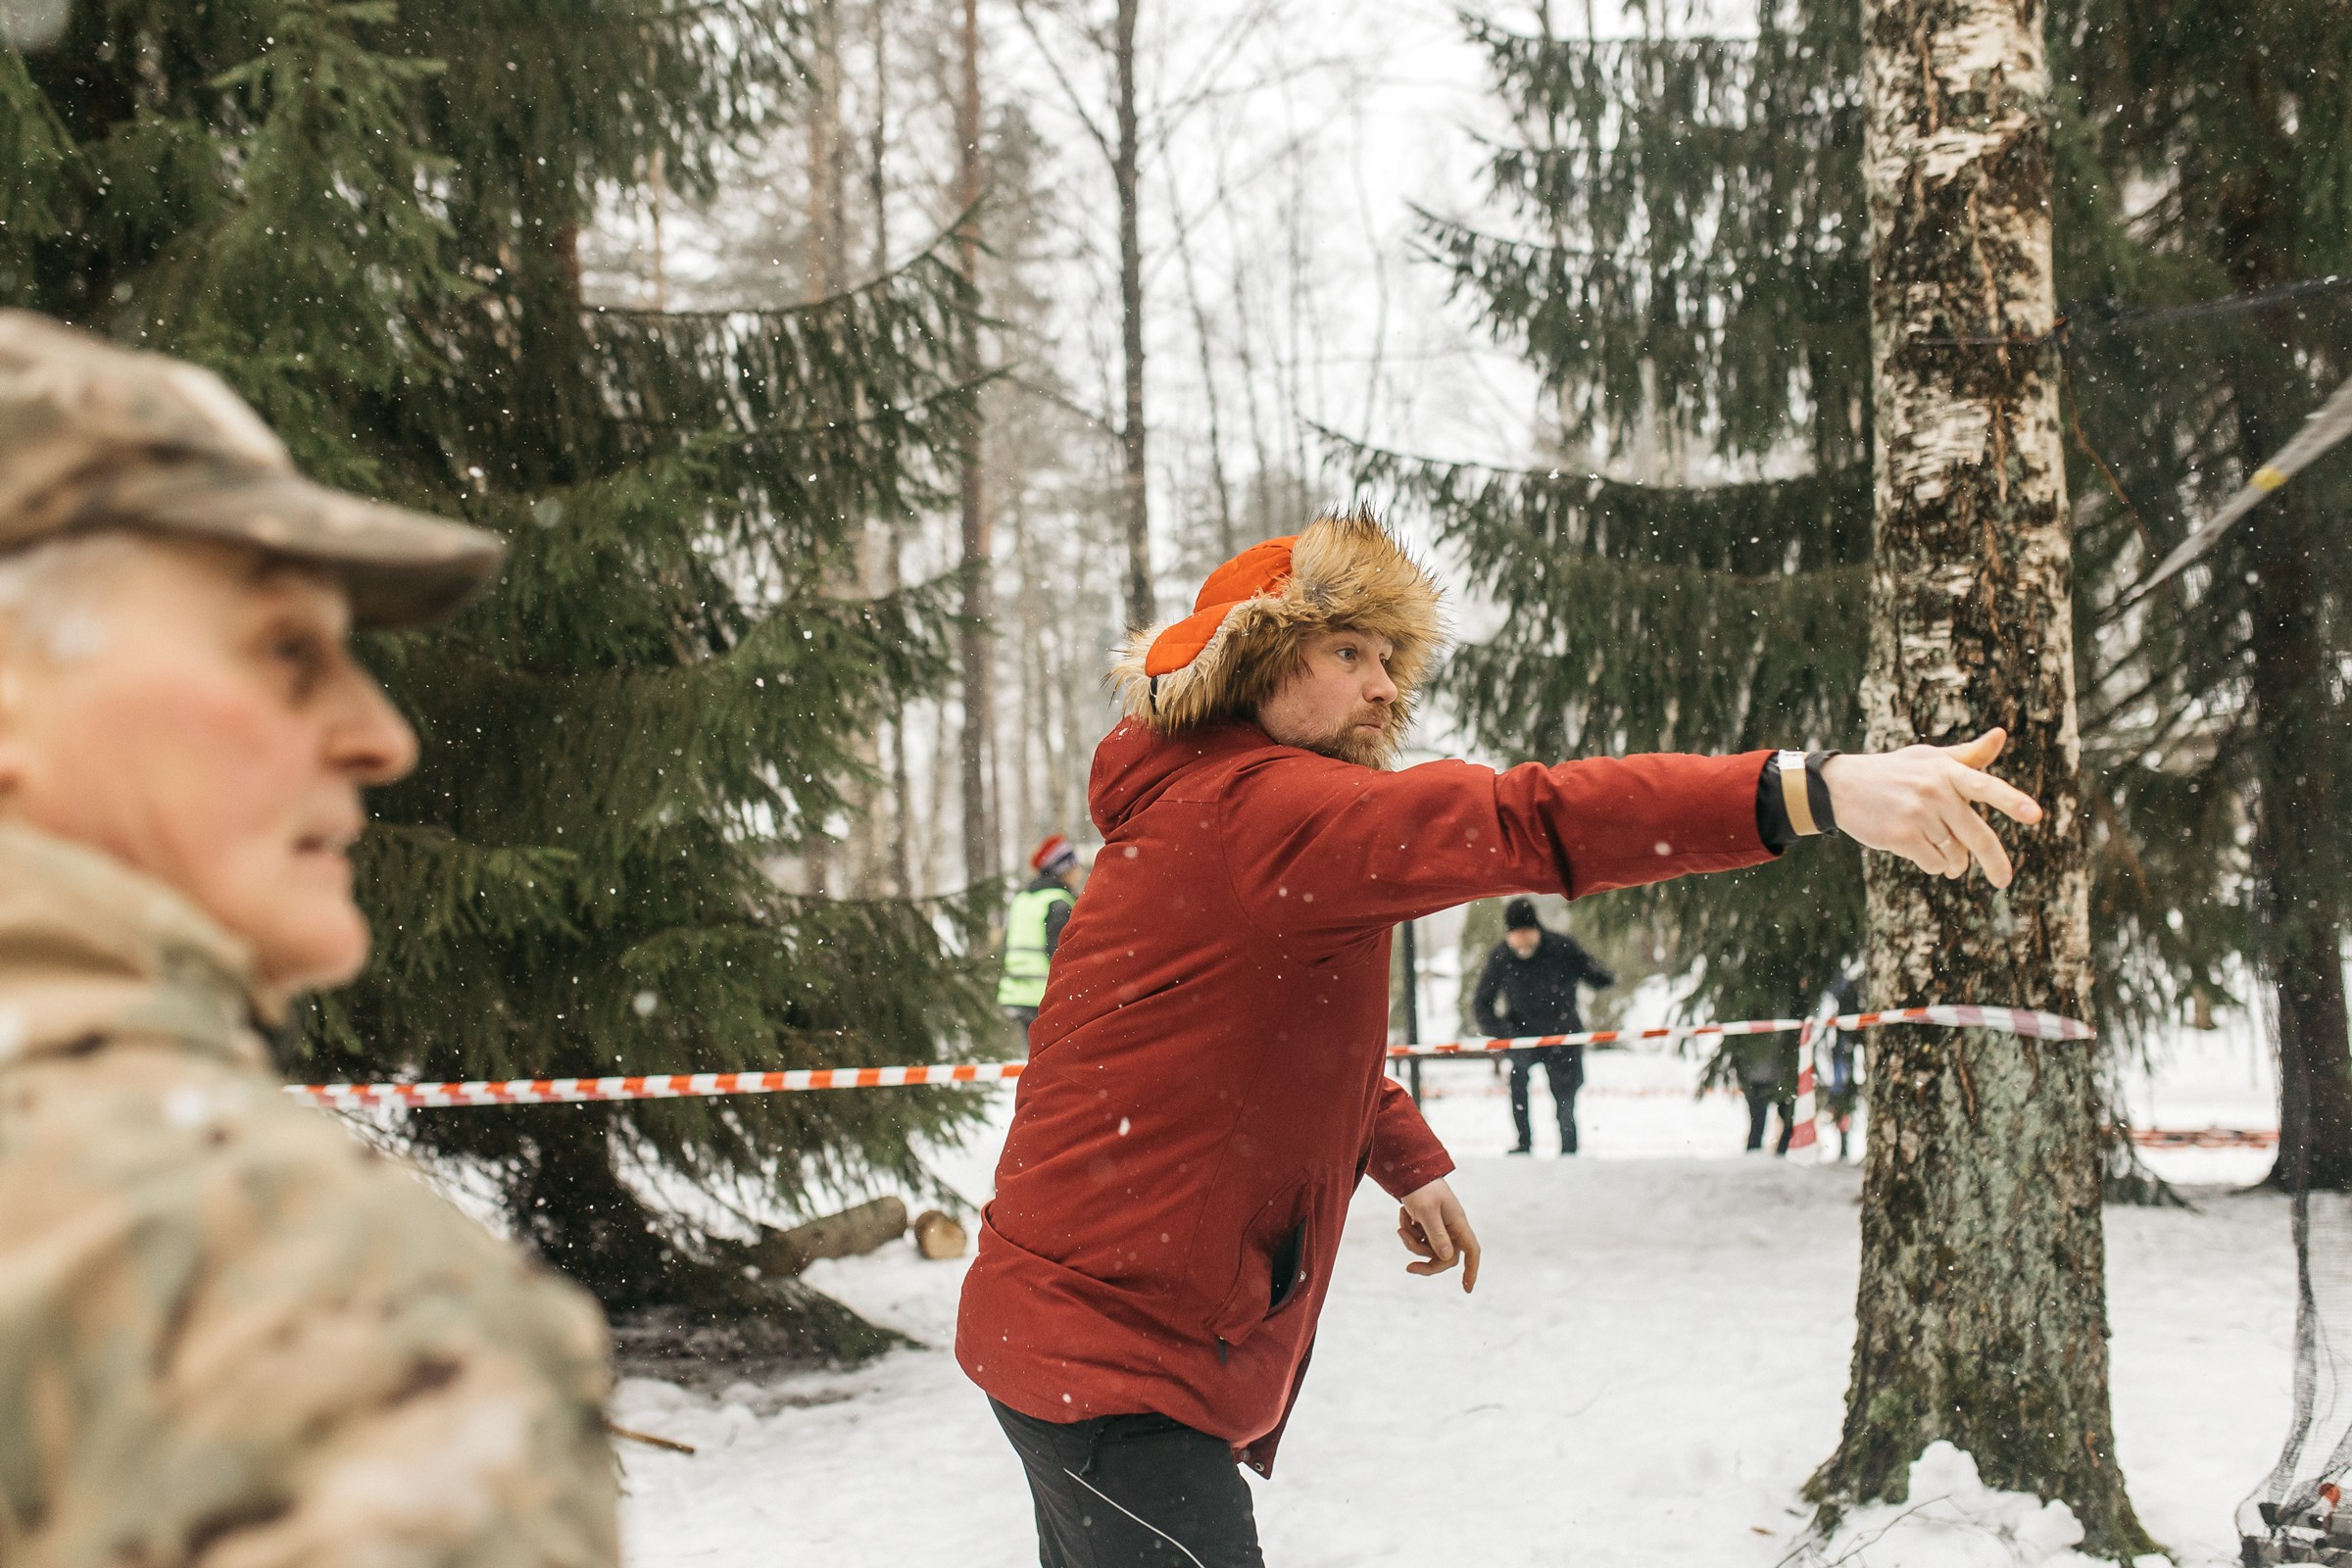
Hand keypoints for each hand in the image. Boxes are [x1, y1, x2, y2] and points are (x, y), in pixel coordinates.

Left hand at [1397, 1177, 1479, 1292]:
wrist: (1408, 1171)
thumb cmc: (1421, 1188)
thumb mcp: (1427, 1211)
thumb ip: (1436, 1234)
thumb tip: (1447, 1258)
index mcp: (1458, 1223)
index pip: (1471, 1250)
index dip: (1472, 1270)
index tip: (1467, 1289)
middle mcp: (1451, 1227)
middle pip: (1445, 1257)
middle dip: (1426, 1261)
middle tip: (1408, 1268)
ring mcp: (1439, 1227)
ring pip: (1428, 1250)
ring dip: (1412, 1243)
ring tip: (1402, 1226)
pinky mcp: (1426, 1225)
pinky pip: (1418, 1240)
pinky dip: (1408, 1232)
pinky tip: (1404, 1215)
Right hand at [1819, 728, 2044, 886]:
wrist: (1842, 786)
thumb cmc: (1893, 772)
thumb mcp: (1929, 759)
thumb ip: (1968, 755)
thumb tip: (2002, 735)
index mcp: (1946, 770)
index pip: (1986, 786)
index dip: (2012, 801)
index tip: (2035, 816)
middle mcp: (1934, 790)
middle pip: (1976, 834)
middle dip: (1994, 861)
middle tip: (2004, 880)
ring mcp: (1917, 814)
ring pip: (1953, 852)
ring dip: (1954, 862)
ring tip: (1950, 862)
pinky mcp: (1900, 835)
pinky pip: (1933, 862)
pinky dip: (1933, 864)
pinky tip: (1923, 854)